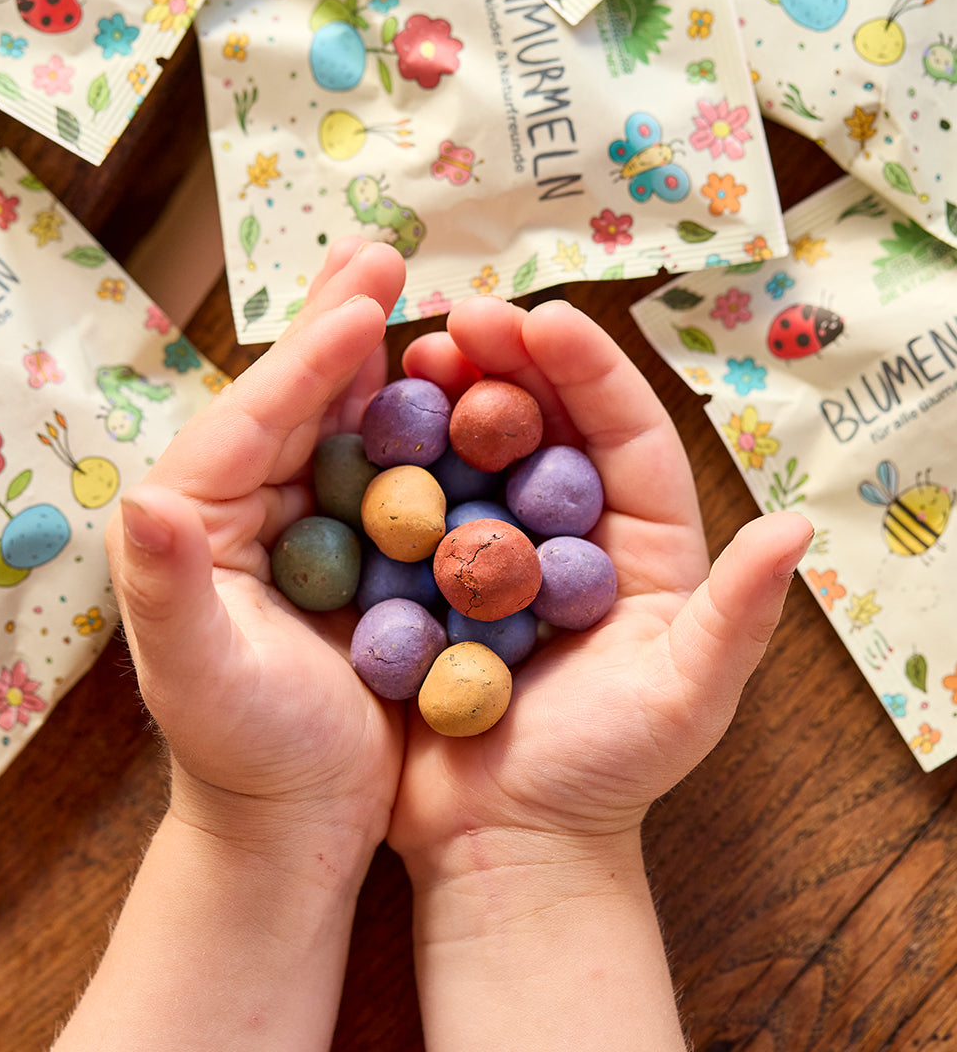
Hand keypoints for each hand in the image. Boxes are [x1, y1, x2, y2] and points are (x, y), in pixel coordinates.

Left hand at [105, 238, 407, 862]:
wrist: (296, 816)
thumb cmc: (247, 755)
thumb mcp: (202, 682)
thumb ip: (166, 591)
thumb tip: (145, 497)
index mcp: (192, 523)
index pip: (248, 424)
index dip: (304, 362)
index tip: (364, 303)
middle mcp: (238, 507)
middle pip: (293, 401)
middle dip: (336, 327)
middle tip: (381, 253)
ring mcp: (298, 522)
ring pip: (339, 422)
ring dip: (374, 356)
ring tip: (405, 286)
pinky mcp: (349, 546)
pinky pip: (382, 466)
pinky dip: (409, 418)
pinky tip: (441, 378)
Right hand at [389, 293, 812, 874]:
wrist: (502, 840)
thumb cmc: (603, 775)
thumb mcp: (683, 699)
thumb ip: (736, 617)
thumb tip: (794, 529)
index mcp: (639, 545)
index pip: (623, 434)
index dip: (587, 370)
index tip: (540, 318)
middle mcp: (565, 533)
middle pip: (544, 427)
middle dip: (507, 364)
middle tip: (458, 319)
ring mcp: (493, 550)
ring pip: (476, 453)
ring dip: (447, 399)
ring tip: (409, 353)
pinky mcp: (431, 575)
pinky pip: (418, 505)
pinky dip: (395, 463)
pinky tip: (363, 425)